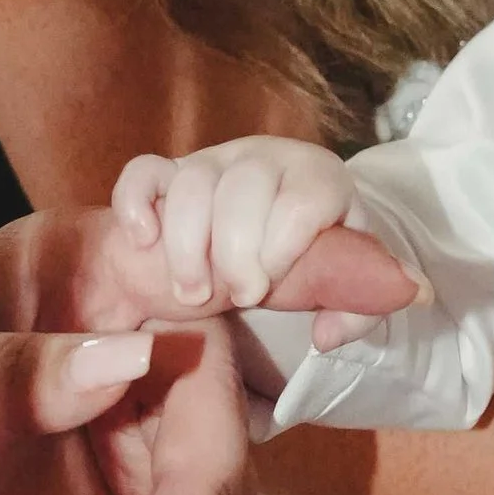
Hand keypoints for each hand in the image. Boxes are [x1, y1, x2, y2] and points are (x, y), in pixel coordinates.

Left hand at [0, 204, 403, 494]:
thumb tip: (135, 356)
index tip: (387, 284)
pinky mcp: (128, 473)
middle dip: (216, 468)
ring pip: (220, 448)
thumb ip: (22, 370)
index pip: (204, 251)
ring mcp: (131, 399)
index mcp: (80, 264)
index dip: (301, 264)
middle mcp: (122, 320)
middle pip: (224, 374)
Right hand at [112, 134, 419, 326]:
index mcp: (318, 177)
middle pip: (243, 188)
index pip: (301, 201)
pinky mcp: (173, 170)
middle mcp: (266, 158)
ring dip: (185, 245)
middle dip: (233, 253)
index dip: (280, 250)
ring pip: (192, 181)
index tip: (265, 291)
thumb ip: (358, 308)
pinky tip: (143, 244)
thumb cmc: (317, 254)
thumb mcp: (350, 280)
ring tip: (192, 294)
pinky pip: (143, 170)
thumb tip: (328, 336)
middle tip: (236, 300)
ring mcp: (215, 160)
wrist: (287, 224)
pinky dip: (135, 203)